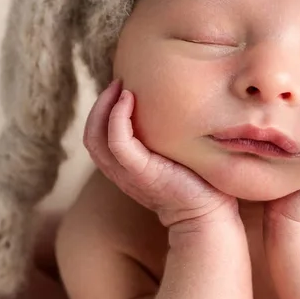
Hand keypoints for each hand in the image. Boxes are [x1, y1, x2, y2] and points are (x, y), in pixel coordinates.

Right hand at [83, 79, 237, 227]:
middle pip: (91, 135)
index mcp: (125, 170)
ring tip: (121, 87)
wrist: (208, 216)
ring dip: (104, 107)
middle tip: (117, 82)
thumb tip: (178, 111)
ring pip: (95, 137)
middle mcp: (121, 173)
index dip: (102, 112)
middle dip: (99, 105)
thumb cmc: (200, 185)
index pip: (97, 138)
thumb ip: (165, 140)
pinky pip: (117, 142)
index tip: (121, 90)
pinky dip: (117, 118)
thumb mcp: (175, 158)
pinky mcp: (141, 172)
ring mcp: (128, 174)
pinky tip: (129, 99)